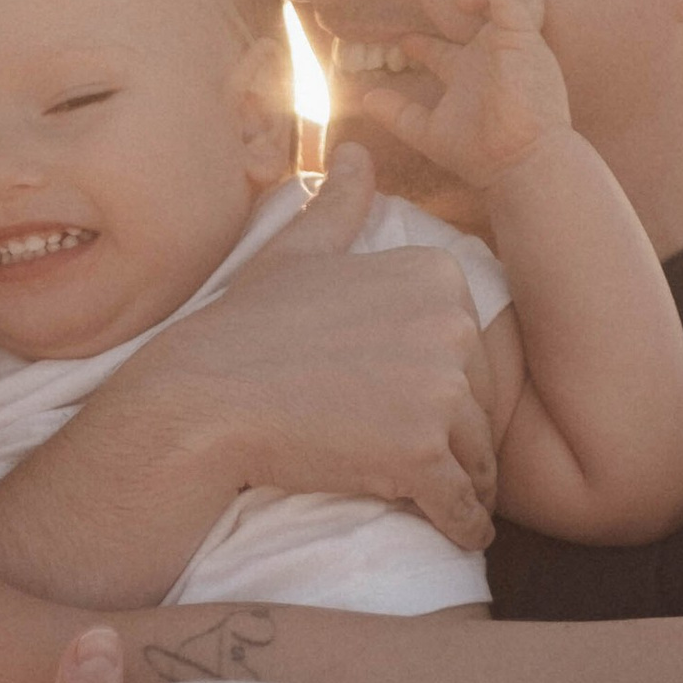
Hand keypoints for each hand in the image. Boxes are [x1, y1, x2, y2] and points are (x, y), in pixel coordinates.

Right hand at [111, 140, 500, 548]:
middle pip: (480, 408)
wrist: (202, 400)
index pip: (471, 354)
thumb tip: (356, 149)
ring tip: (436, 502)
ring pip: (478, 460)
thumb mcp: (297, 254)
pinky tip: (449, 533)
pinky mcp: (423, 455)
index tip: (408, 409)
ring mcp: (439, 392)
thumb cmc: (245, 330)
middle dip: (458, 440)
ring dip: (464, 487)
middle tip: (418, 463)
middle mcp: (451, 327)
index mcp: (436, 277)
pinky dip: (461, 526)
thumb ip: (340, 205)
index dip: (443, 388)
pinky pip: (464, 507)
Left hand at [344, 0, 572, 189]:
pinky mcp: (524, 37)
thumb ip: (397, 114)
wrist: (520, 164)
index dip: (424, 43)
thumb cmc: (483, 153)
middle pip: (489, 8)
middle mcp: (495, 54)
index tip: (403, 40)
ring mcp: (513, 43)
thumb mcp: (429, 131)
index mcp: (474, 75)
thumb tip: (365, 98)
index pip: (447, 50)